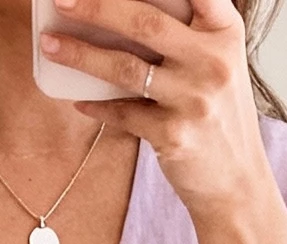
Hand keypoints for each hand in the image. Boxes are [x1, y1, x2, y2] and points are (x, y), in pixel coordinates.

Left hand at [41, 0, 272, 224]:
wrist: (236, 182)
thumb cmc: (218, 114)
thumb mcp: (216, 63)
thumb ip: (185, 34)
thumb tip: (115, 13)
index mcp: (224, 32)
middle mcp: (214, 61)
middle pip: (144, 21)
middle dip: (96, 6)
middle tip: (61, 0)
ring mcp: (194, 99)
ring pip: (125, 67)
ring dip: (81, 54)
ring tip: (50, 44)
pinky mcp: (174, 136)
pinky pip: (123, 113)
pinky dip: (97, 106)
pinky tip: (78, 100)